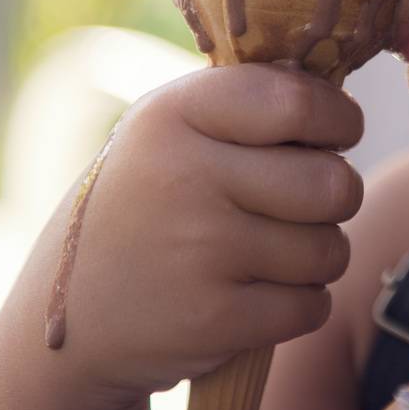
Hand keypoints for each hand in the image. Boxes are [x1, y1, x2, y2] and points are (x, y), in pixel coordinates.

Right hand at [0, 61, 364, 409]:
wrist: (70, 318)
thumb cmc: (153, 202)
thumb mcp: (173, 130)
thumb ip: (251, 101)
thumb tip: (338, 89)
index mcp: (174, 114)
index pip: (297, 102)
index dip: (338, 120)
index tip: (337, 135)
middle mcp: (182, 176)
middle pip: (332, 184)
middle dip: (336, 198)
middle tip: (305, 205)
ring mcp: (197, 251)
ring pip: (329, 250)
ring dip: (318, 257)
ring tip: (271, 253)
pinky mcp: (211, 319)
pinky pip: (312, 307)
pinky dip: (300, 306)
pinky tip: (257, 296)